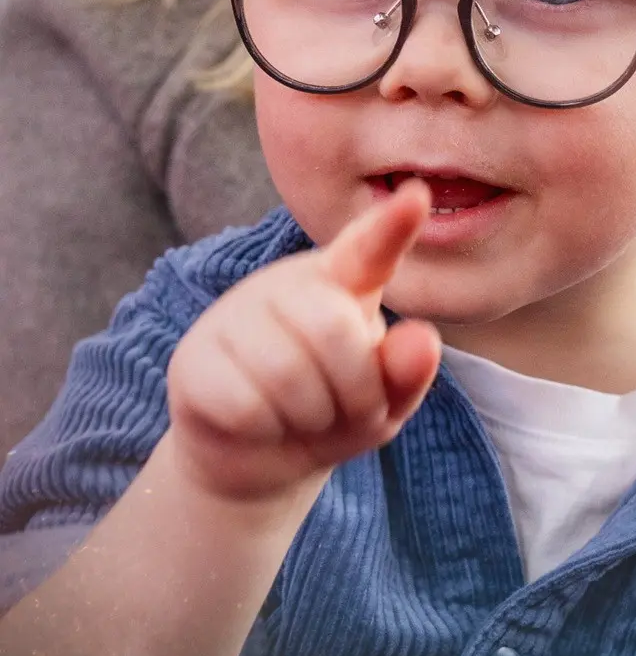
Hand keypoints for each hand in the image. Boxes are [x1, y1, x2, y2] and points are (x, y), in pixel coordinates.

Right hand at [166, 180, 439, 502]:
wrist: (255, 460)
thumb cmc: (330, 413)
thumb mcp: (381, 401)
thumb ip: (404, 371)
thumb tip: (423, 340)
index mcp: (342, 282)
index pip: (369, 248)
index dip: (392, 225)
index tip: (416, 195)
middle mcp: (285, 284)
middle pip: (334, 329)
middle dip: (353, 391)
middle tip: (342, 407)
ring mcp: (233, 315)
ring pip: (287, 374)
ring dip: (309, 417)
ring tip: (302, 416)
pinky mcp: (193, 358)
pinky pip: (245, 406)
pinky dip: (265, 431)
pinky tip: (259, 423)